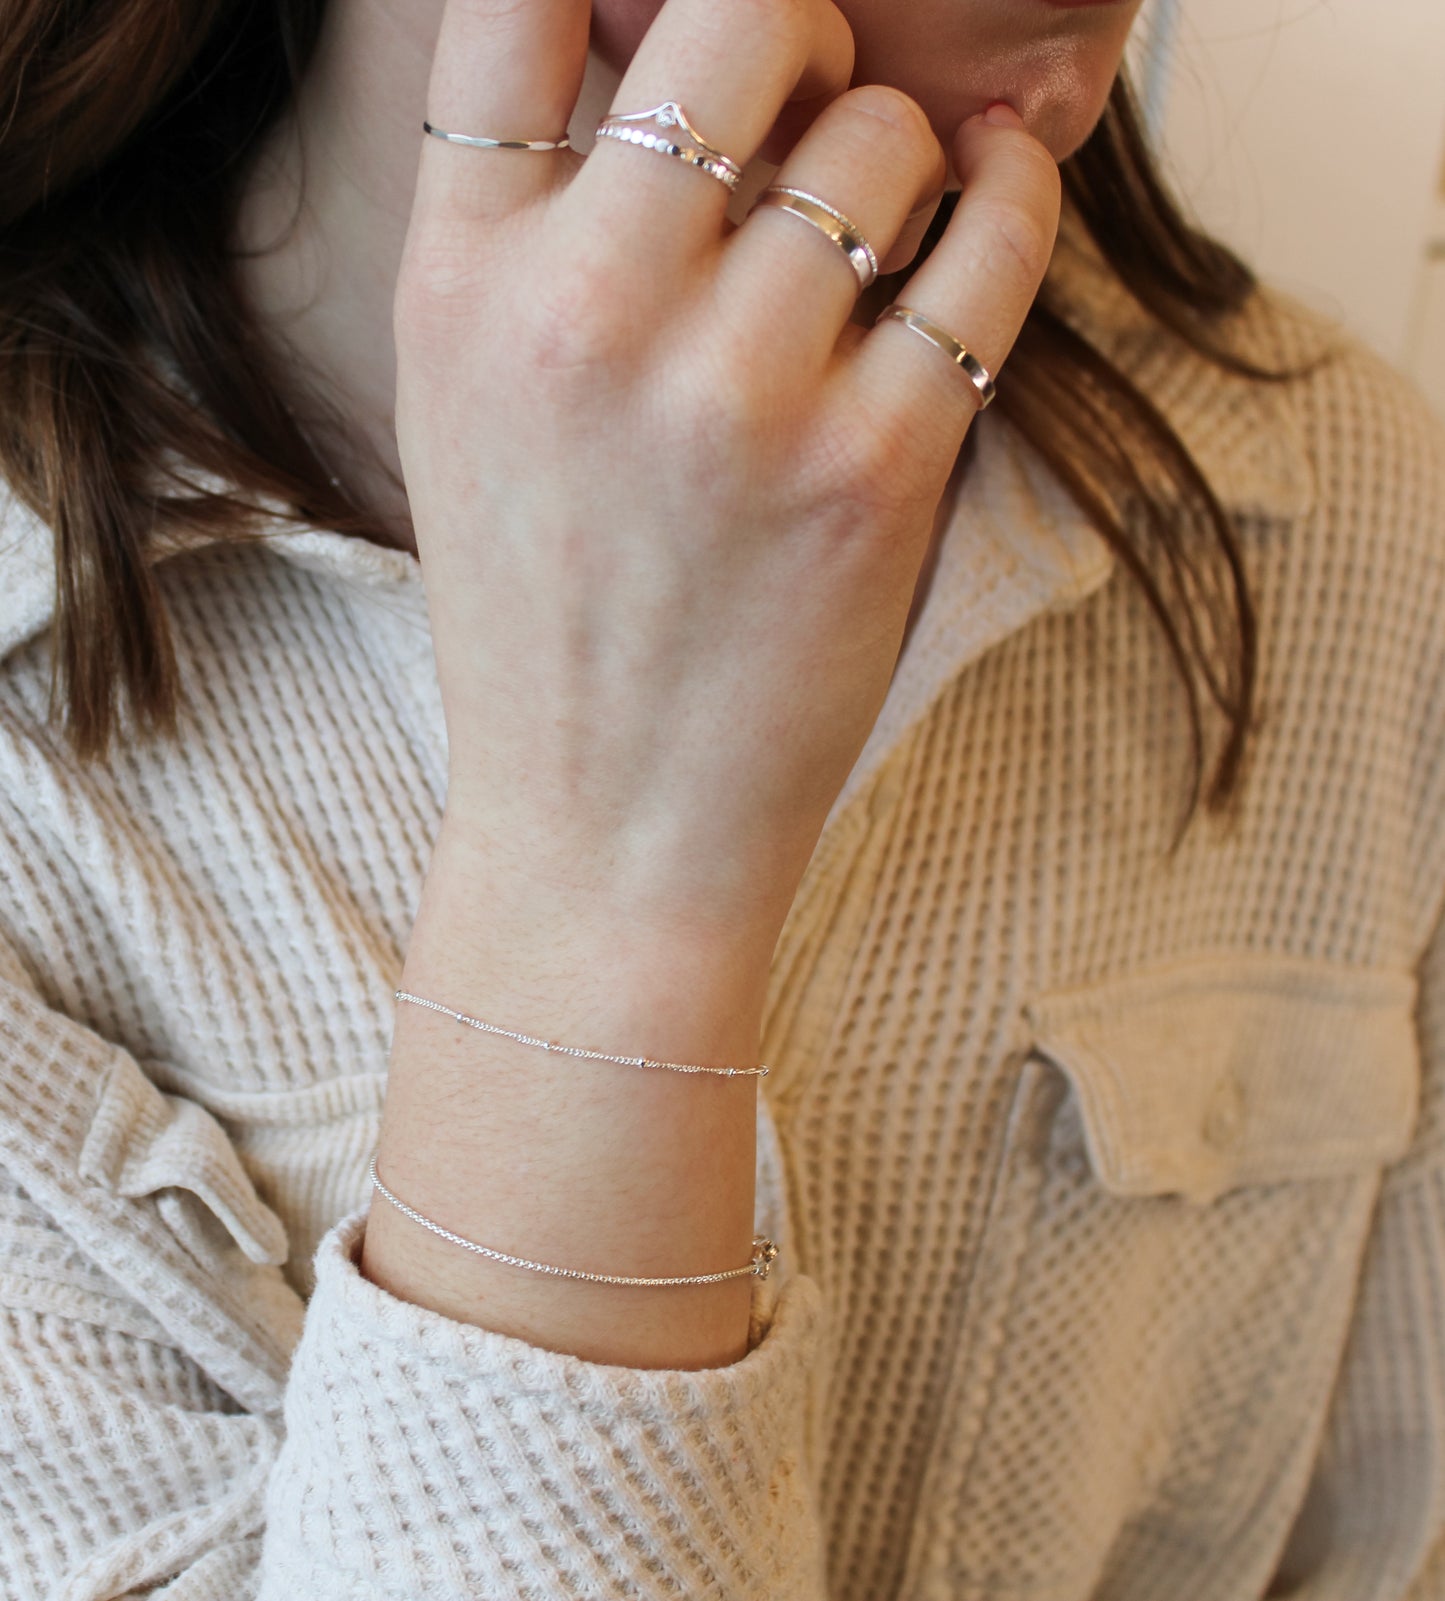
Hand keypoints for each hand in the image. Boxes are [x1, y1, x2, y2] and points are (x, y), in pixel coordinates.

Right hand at [394, 0, 1061, 954]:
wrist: (604, 831)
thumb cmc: (541, 619)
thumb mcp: (462, 406)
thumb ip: (527, 223)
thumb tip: (657, 46)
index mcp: (463, 285)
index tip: (676, 18)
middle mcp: (589, 313)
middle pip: (741, 10)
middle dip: (800, 27)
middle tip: (811, 91)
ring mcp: (737, 394)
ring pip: (882, 137)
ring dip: (900, 155)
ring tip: (875, 230)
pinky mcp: (874, 471)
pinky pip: (988, 247)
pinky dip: (1011, 197)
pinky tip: (994, 192)